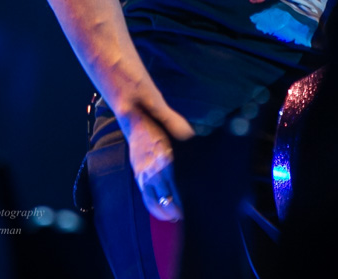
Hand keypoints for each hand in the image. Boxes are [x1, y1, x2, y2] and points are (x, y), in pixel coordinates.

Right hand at [125, 100, 194, 221]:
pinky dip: (153, 206)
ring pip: (152, 202)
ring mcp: (143, 175)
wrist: (135, 118)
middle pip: (164, 200)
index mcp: (166, 161)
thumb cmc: (159, 124)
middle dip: (175, 212)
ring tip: (174, 218)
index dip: (184, 202)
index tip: (194, 207)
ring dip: (163, 213)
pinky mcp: (137, 174)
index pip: (176, 190)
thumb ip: (189, 145)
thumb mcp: (177, 133)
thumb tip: (202, 153)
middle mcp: (153, 171)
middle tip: (186, 217)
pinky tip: (160, 209)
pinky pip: (144, 196)